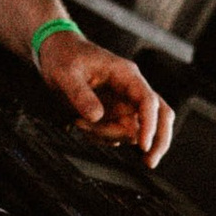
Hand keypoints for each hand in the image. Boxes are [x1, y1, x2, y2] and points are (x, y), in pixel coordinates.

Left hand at [37, 27, 171, 159]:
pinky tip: (81, 124)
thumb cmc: (65, 56)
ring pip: (133, 130)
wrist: (56, 53)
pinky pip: (117, 133)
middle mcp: (130, 90)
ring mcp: (124, 103)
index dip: (149, 124)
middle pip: (160, 116)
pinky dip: (101, 136)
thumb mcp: (66, 74)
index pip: (148, 101)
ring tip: (79, 123)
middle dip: (158, 140)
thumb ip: (81, 95)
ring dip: (109, 136)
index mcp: (126, 75)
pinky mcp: (114, 114)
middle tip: (149, 162)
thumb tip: (97, 117)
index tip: (143, 145)